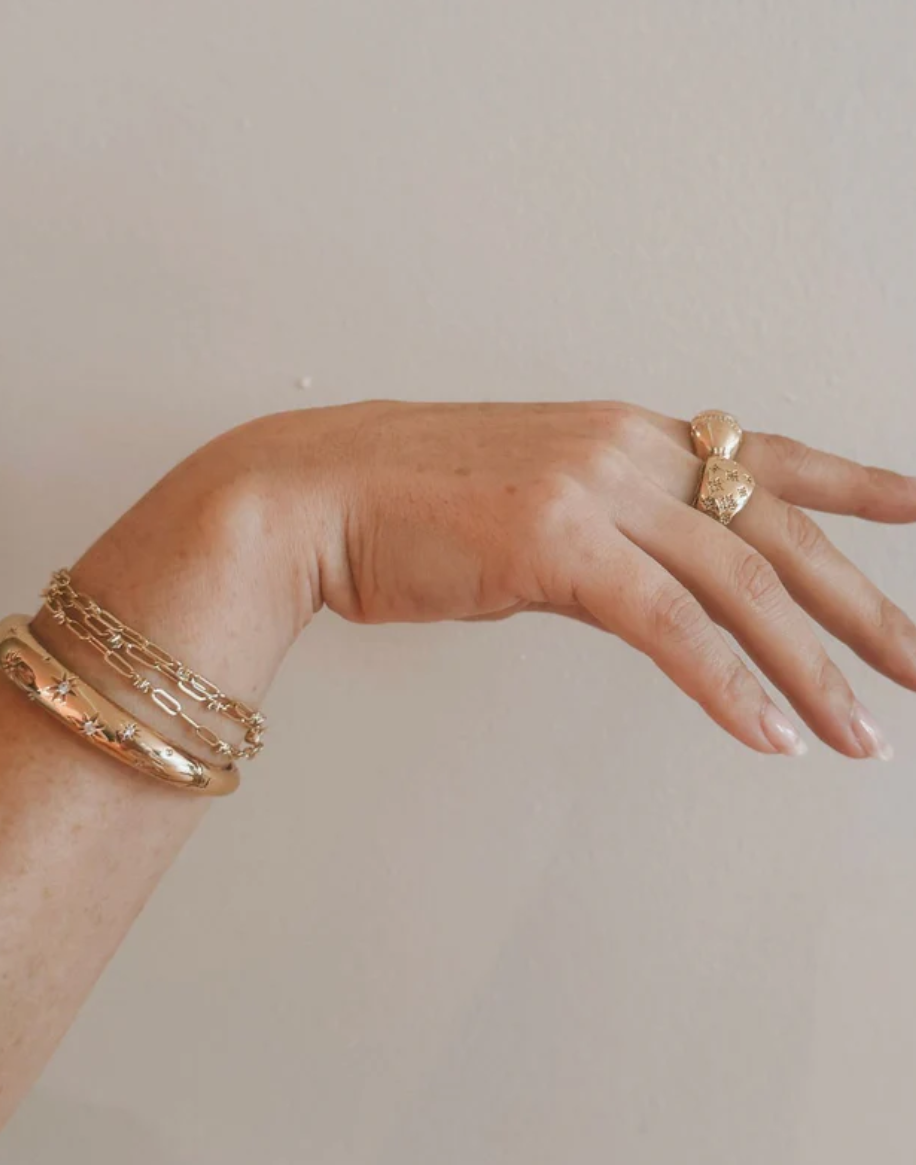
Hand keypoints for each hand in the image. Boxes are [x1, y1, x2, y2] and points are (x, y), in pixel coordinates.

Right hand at [201, 400, 915, 759]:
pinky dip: (725, 686)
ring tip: (861, 732)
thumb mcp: (522, 499)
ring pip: (737, 583)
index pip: (762, 455)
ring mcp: (591, 492)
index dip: (850, 484)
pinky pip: (668, 625)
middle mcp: (621, 448)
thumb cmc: (398, 501)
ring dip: (808, 666)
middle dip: (860, 604)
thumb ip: (596, 527)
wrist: (308, 494)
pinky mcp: (555, 545)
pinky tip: (769, 735)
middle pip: (774, 530)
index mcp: (618, 433)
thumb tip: (641, 580)